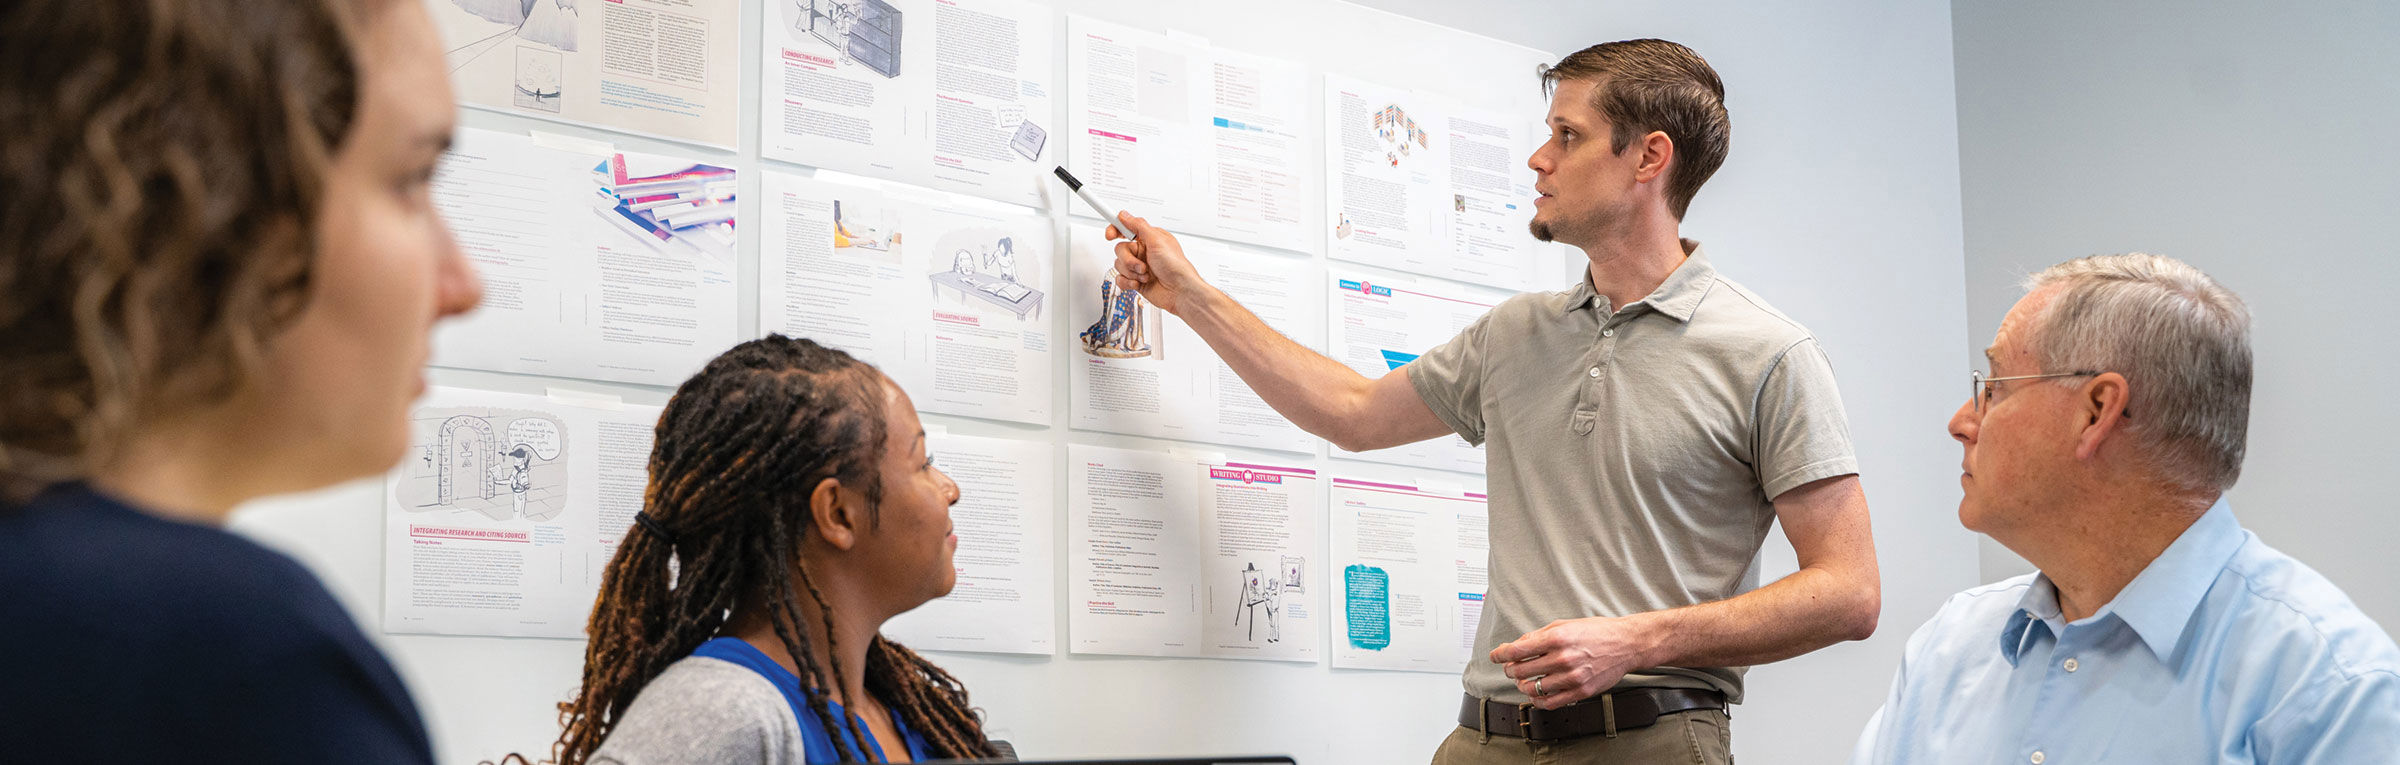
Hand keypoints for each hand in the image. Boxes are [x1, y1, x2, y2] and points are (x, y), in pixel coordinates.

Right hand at [1105, 212, 1206, 314]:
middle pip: (1120, 249)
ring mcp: (1139, 267)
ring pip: (1119, 265)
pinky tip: (1139, 283)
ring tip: (1146, 275)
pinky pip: (1120, 279)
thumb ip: (1138, 226)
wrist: (1179, 292)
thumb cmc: (1176, 267)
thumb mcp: (1157, 241)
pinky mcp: (1136, 280)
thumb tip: (1125, 215)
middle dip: (1129, 260)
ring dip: (1132, 272)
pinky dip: (1128, 282)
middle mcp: (1143, 252)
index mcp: (1149, 239)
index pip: (1126, 229)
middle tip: (1141, 265)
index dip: (1115, 230)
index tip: (1110, 235)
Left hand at [1489, 616, 1658, 709]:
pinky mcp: (1580, 691)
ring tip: (1523, 680)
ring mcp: (1572, 677)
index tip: (1496, 656)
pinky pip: (1550, 703)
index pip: (1517, 650)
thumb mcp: (1565, 624)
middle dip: (1510, 669)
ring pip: (1533, 688)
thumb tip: (1518, 645)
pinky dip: (1537, 701)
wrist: (1626, 644)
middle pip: (1520, 671)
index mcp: (1557, 638)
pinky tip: (1536, 695)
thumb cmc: (1597, 632)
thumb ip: (1539, 635)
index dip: (1500, 654)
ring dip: (1522, 685)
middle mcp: (1563, 658)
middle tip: (1510, 667)